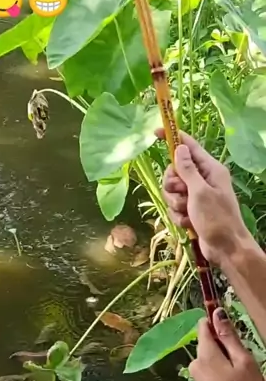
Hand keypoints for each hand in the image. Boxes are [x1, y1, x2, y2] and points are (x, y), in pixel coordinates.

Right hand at [158, 129, 254, 270]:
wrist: (225, 248)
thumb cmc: (217, 218)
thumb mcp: (200, 192)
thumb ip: (187, 169)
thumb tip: (179, 147)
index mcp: (210, 169)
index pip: (189, 146)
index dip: (173, 138)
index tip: (155, 132)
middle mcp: (203, 179)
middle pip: (174, 171)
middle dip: (172, 185)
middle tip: (182, 194)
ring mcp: (196, 194)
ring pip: (171, 190)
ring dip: (175, 203)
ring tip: (187, 212)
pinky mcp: (191, 209)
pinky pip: (174, 205)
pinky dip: (178, 215)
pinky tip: (188, 223)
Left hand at [189, 308, 265, 380]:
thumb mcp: (244, 361)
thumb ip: (229, 337)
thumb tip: (217, 312)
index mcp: (205, 353)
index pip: (204, 325)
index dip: (217, 322)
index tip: (232, 329)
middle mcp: (196, 362)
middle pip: (208, 341)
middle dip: (225, 345)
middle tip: (243, 360)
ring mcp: (197, 376)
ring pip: (211, 356)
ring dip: (226, 359)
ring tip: (242, 374)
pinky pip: (211, 369)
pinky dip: (222, 370)